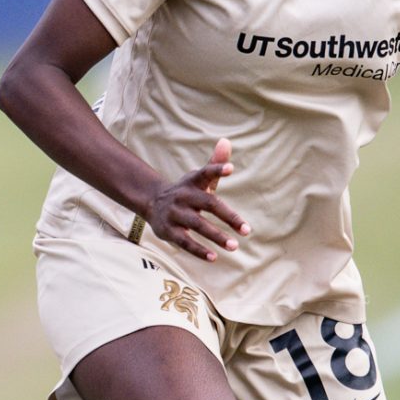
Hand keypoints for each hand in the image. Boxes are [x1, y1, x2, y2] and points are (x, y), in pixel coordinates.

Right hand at [144, 136, 249, 260]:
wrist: (153, 202)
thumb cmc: (185, 191)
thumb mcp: (198, 177)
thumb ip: (215, 164)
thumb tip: (226, 141)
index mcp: (192, 182)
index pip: (205, 173)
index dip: (217, 169)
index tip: (231, 168)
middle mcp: (184, 196)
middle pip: (208, 204)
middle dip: (228, 217)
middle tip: (247, 231)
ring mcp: (175, 214)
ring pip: (197, 225)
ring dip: (216, 236)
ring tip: (234, 246)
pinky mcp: (168, 230)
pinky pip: (184, 242)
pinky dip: (199, 250)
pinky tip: (214, 257)